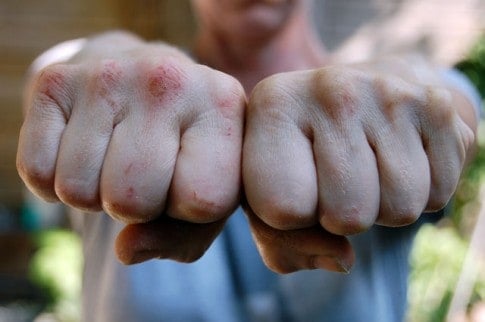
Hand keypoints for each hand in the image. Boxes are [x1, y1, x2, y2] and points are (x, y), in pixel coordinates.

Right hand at [17, 40, 245, 263]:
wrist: (141, 81)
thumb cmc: (181, 150)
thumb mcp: (207, 193)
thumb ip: (183, 238)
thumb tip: (127, 249)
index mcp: (223, 107)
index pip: (202, 199)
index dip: (184, 210)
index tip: (183, 181)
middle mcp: (171, 80)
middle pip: (133, 199)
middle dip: (135, 206)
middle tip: (143, 173)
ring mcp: (110, 74)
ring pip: (79, 190)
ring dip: (93, 192)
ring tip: (113, 157)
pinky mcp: (56, 80)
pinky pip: (36, 171)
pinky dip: (53, 178)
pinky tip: (81, 149)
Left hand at [243, 61, 474, 272]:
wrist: (359, 98)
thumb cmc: (305, 157)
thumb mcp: (266, 198)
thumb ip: (280, 242)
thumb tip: (340, 259)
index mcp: (272, 106)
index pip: (283, 208)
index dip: (293, 218)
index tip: (296, 187)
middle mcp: (328, 87)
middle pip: (347, 217)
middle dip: (342, 216)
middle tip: (337, 180)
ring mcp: (386, 92)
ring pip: (398, 209)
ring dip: (383, 206)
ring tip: (368, 167)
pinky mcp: (436, 105)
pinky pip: (438, 194)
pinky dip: (421, 192)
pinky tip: (398, 158)